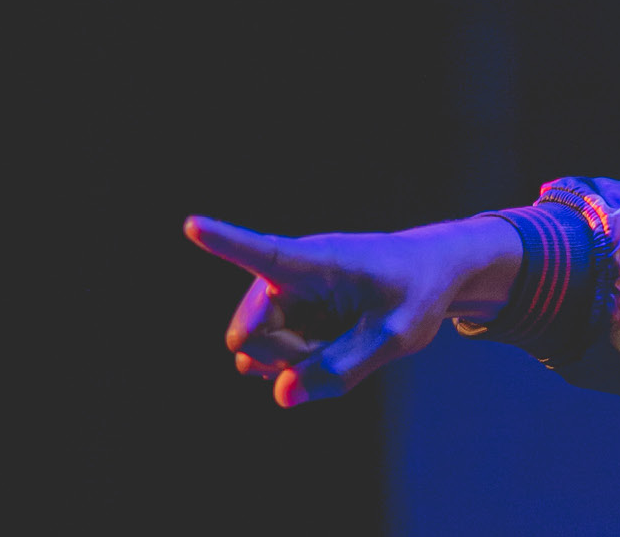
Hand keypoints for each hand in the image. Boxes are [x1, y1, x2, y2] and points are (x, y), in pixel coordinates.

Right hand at [184, 215, 519, 406]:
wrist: (427, 275)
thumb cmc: (415, 294)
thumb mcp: (395, 336)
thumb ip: (343, 369)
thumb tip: (281, 395)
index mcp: (313, 261)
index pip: (261, 252)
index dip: (224, 242)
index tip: (193, 224)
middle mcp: (283, 277)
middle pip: (247, 337)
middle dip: (283, 356)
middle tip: (335, 343)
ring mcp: (278, 300)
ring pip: (255, 354)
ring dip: (292, 361)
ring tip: (337, 337)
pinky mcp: (282, 319)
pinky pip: (271, 361)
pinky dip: (298, 364)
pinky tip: (329, 344)